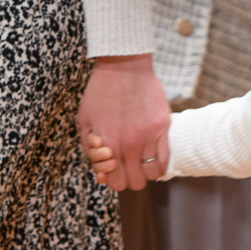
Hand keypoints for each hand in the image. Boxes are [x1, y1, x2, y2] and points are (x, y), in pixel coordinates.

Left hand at [78, 53, 168, 191]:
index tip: (116, 169)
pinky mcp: (163, 126)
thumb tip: (101, 173)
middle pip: (135, 183)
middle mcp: (129, 144)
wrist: (123, 65)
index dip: (115, 180)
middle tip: (128, 166)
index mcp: (108, 144)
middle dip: (131, 178)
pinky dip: (160, 163)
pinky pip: (165, 158)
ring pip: (152, 174)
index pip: (116, 183)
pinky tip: (153, 154)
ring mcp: (148, 136)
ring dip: (146, 172)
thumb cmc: (100, 92)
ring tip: (142, 160)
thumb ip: (89, 148)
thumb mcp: (85, 120)